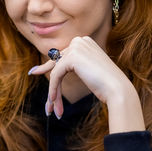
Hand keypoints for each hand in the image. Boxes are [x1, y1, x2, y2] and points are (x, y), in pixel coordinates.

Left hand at [29, 36, 144, 132]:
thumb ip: (73, 66)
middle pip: (57, 64)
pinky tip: (54, 102)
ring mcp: (76, 46)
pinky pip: (56, 75)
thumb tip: (53, 68)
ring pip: (56, 71)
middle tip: (46, 103)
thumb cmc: (106, 84)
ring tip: (52, 109)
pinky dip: (53, 89)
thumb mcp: (87, 71)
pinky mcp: (72, 56)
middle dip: (52, 85)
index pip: (62, 56)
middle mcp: (80, 40)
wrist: (117, 89)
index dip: (47, 67)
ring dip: (53, 92)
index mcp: (85, 41)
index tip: (34, 72)